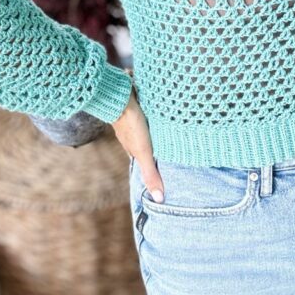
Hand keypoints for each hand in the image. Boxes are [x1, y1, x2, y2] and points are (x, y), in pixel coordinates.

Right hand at [112, 86, 164, 202]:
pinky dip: (157, 117)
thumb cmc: (131, 126)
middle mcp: (132, 135)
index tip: (165, 173)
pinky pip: (149, 114)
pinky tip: (167, 114)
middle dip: (158, 150)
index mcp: (132, 148)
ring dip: (158, 132)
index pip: (143, 162)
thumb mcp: (144, 152)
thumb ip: (151, 173)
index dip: (152, 167)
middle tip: (174, 153)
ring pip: (148, 130)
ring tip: (173, 134)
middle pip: (146, 146)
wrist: (120, 95)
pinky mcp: (139, 106)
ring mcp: (134, 120)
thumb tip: (159, 199)